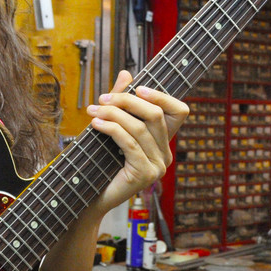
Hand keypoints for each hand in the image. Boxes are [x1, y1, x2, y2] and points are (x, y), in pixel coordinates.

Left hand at [86, 70, 188, 213]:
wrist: (90, 197)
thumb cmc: (100, 163)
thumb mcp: (112, 128)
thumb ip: (121, 103)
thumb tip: (126, 72)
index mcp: (163, 142)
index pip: (179, 112)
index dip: (162, 96)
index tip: (137, 87)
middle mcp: (165, 154)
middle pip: (155, 115)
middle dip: (127, 101)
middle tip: (102, 98)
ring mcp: (158, 166)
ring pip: (139, 128)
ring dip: (113, 114)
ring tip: (93, 110)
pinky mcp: (145, 174)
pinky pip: (129, 143)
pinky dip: (111, 129)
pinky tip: (95, 123)